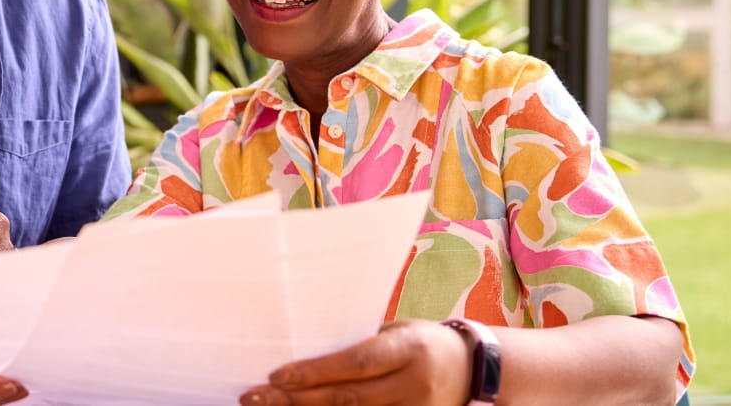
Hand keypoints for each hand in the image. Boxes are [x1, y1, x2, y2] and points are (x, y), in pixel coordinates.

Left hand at [240, 319, 470, 405]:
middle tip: (255, 397)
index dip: (314, 372)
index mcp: (408, 349)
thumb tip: (305, 356)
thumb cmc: (421, 342)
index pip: (355, 364)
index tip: (275, 376)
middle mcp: (415, 385)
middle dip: (297, 400)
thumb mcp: (396, 332)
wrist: (476, 370)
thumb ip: (359, 347)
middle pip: (348, 399)